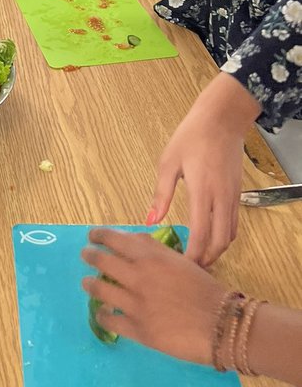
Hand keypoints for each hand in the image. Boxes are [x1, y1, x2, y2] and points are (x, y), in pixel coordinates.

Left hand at [81, 229, 225, 363]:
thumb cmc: (205, 289)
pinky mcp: (138, 330)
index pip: (113, 239)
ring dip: (90, 284)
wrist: (222, 324)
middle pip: (102, 260)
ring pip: (99, 289)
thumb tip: (132, 241)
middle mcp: (137, 276)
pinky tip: (101, 312)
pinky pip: (110, 319)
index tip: (92, 236)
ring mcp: (135, 304)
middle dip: (90, 256)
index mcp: (150, 256)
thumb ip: (154, 249)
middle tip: (86, 256)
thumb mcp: (179, 260)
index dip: (99, 236)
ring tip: (87, 283)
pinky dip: (102, 314)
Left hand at [147, 76, 260, 265]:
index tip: (180, 268)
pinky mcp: (237, 193)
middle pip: (219, 243)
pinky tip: (209, 237)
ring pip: (229, 235)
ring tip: (197, 257)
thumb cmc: (191, 137)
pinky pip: (234, 224)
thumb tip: (150, 220)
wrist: (221, 120)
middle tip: (188, 269)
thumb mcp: (169, 162)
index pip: (201, 235)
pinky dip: (224, 237)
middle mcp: (221, 199)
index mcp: (202, 192)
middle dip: (206, 260)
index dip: (192, 256)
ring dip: (216, 250)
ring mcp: (233, 197)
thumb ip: (161, 194)